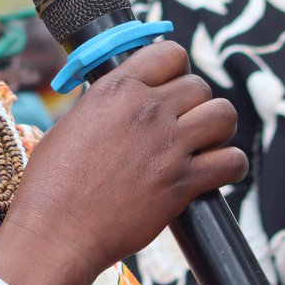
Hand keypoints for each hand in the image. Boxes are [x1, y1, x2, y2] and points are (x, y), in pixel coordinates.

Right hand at [1, 41, 246, 273]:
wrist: (57, 231)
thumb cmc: (52, 183)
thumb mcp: (72, 123)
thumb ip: (104, 107)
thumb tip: (121, 103)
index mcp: (116, 90)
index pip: (169, 53)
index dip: (175, 68)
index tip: (172, 84)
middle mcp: (146, 110)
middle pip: (199, 85)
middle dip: (195, 102)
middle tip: (183, 122)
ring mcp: (169, 146)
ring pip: (223, 114)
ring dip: (218, 127)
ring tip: (205, 142)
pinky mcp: (183, 183)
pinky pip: (232, 161)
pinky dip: (231, 165)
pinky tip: (217, 170)